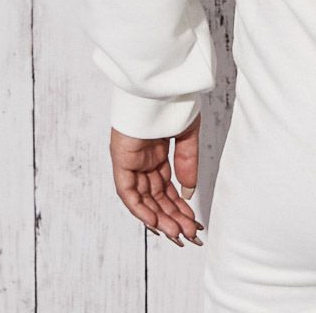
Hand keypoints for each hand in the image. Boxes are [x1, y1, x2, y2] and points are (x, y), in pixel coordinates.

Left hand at [109, 112, 204, 245]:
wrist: (160, 82)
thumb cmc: (172, 99)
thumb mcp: (187, 135)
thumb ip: (188, 164)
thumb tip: (189, 192)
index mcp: (158, 152)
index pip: (167, 188)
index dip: (180, 207)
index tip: (194, 222)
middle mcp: (143, 160)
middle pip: (157, 197)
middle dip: (174, 217)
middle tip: (190, 234)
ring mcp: (131, 161)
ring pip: (144, 198)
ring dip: (160, 218)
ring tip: (178, 233)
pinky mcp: (121, 160)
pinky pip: (128, 192)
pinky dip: (141, 208)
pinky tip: (156, 221)